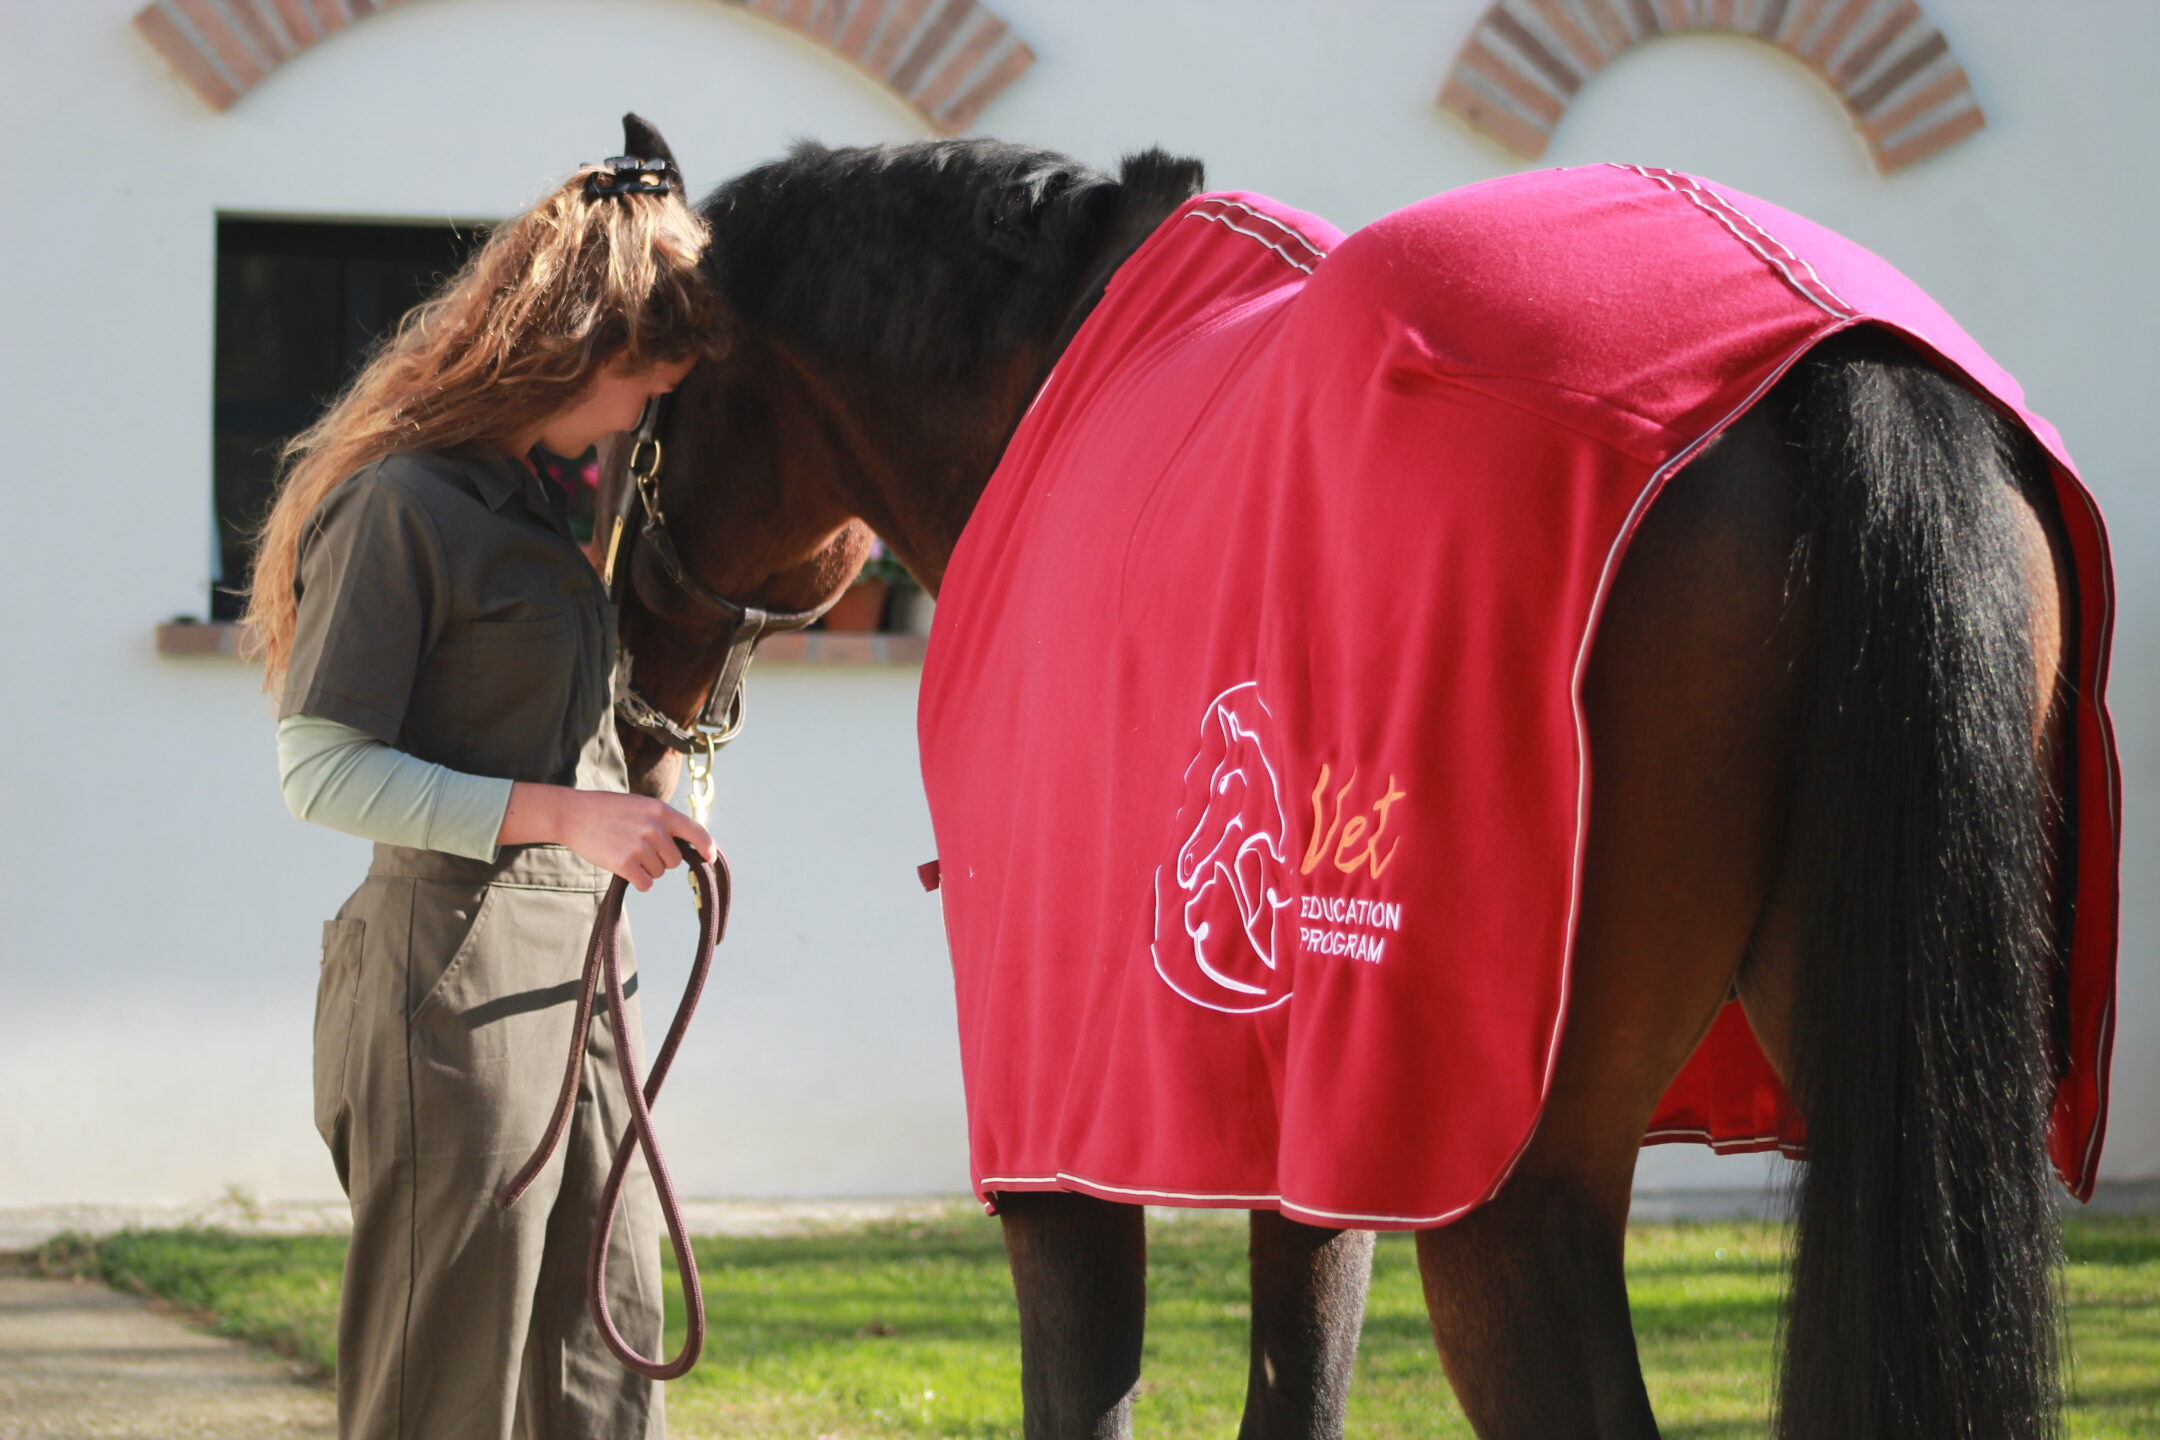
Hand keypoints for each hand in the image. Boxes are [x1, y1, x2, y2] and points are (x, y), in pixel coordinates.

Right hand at [501, 783, 714, 890]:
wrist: (572, 814)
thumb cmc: (607, 810)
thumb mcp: (640, 806)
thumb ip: (662, 821)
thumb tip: (686, 843)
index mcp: (662, 811)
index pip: (696, 832)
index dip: (707, 849)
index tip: (710, 860)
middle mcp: (655, 828)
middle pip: (674, 860)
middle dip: (660, 860)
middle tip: (638, 848)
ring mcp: (640, 846)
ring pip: (659, 872)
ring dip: (646, 868)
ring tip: (625, 851)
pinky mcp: (625, 863)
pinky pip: (646, 883)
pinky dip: (638, 880)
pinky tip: (623, 867)